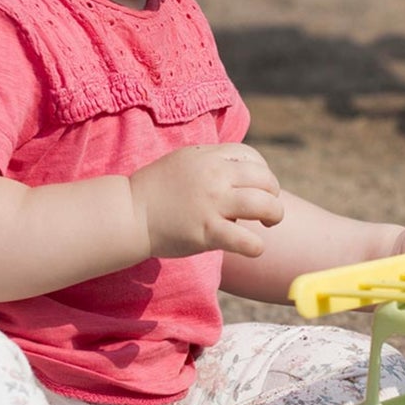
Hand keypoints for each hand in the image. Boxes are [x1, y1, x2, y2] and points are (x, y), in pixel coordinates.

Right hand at [130, 143, 283, 259]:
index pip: (253, 157)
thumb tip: (241, 173)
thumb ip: (212, 163)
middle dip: (274, 195)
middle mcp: (214, 175)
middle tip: (268, 210)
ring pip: (264, 204)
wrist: (129, 212)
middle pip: (265, 179)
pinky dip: (256, 246)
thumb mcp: (184, 162)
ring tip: (269, 224)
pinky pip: (246, 240)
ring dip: (275, 215)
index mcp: (209, 156)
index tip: (258, 188)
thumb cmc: (156, 190)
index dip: (263, 173)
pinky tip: (253, 248)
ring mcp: (212, 202)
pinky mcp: (207, 231)